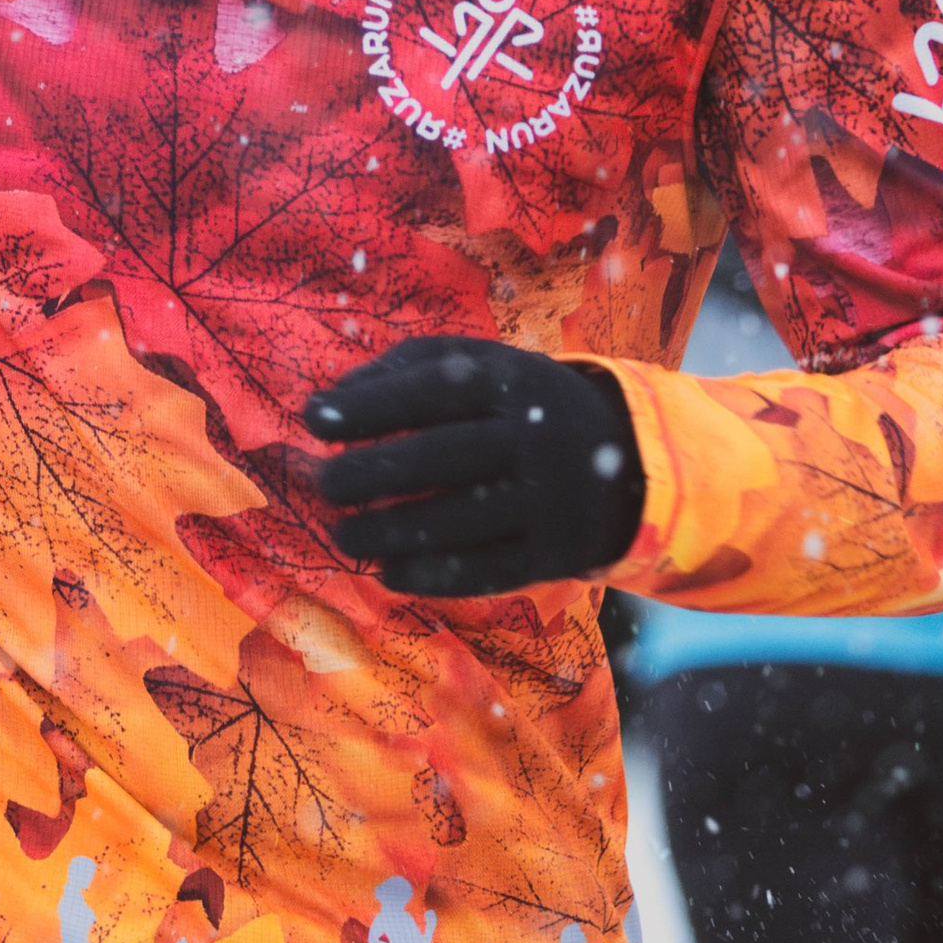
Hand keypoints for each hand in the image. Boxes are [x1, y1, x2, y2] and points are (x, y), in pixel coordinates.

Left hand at [304, 337, 644, 597]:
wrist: (629, 460)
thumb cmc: (521, 404)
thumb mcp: (481, 365)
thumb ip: (405, 367)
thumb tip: (330, 399)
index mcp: (512, 382)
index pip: (431, 390)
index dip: (368, 406)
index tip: (313, 419)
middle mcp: (533, 438)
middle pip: (440, 458)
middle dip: (371, 474)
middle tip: (323, 487)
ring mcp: (547, 500)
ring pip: (457, 522)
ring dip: (389, 533)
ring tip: (344, 536)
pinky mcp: (552, 554)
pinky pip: (483, 572)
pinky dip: (429, 576)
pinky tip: (388, 572)